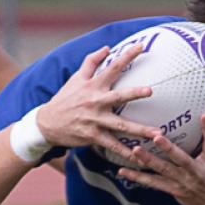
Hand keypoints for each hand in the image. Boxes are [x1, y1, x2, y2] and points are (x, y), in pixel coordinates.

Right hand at [33, 44, 154, 161]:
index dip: (127, 55)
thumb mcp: (76, 78)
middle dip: (135, 93)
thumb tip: (107, 47)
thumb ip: (91, 61)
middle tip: (151, 90)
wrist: (48, 123)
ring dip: (139, 130)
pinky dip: (125, 152)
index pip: (112, 67)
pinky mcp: (93, 137)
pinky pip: (112, 146)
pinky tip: (139, 157)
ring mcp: (95, 121)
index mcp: (93, 86)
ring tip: (157, 133)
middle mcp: (95, 102)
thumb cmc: (66, 98)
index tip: (141, 46)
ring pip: (120, 126)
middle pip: (118, 96)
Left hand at [117, 113, 204, 204]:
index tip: (204, 115)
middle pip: (181, 159)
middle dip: (169, 149)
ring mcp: (183, 183)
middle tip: (156, 136)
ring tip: (134, 150)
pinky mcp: (172, 190)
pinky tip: (122, 170)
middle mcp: (196, 173)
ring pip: (163, 171)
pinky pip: (152, 183)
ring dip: (148, 161)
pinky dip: (137, 177)